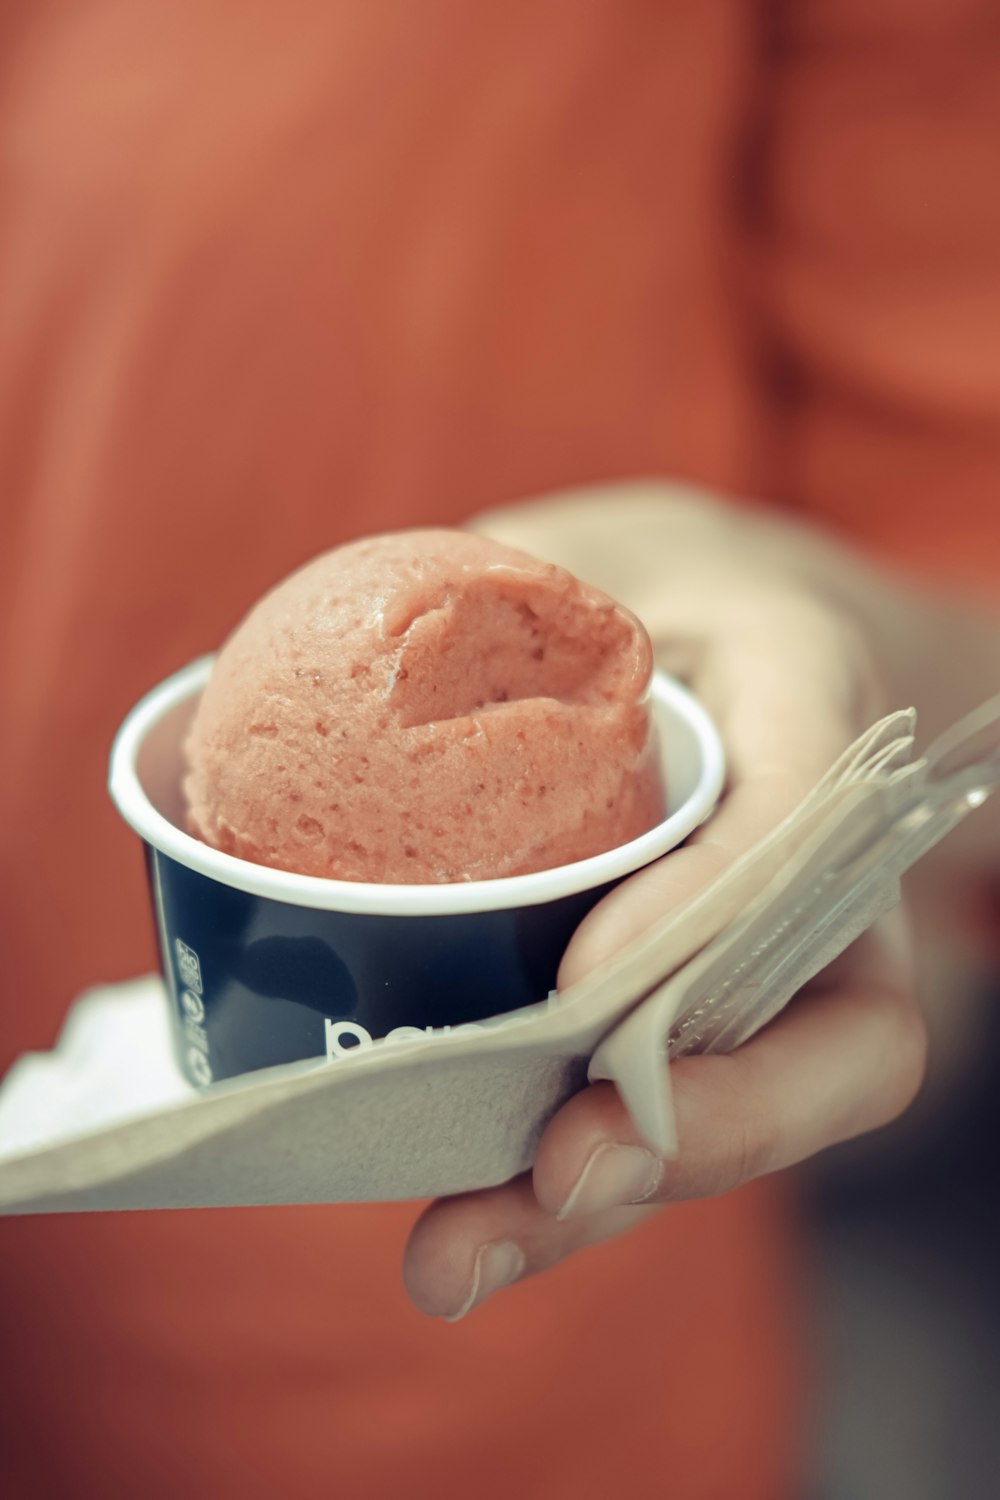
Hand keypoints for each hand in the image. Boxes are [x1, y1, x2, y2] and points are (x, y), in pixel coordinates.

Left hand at [402, 483, 928, 1319]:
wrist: (686, 637)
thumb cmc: (627, 586)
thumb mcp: (572, 548)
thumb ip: (482, 592)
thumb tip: (275, 689)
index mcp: (809, 706)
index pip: (799, 818)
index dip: (714, 915)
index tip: (589, 986)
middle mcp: (817, 861)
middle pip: (815, 1035)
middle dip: (691, 1129)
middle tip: (559, 1174)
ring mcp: (762, 957)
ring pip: (731, 1107)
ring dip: (596, 1196)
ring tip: (460, 1256)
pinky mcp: (677, 1015)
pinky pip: (637, 1108)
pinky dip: (545, 1182)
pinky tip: (453, 1234)